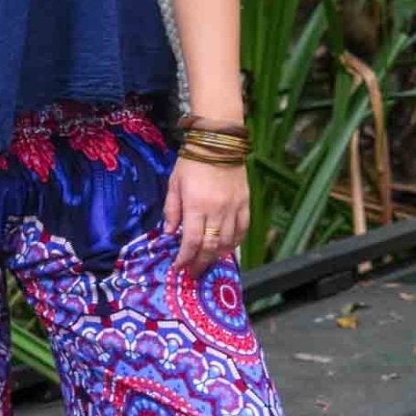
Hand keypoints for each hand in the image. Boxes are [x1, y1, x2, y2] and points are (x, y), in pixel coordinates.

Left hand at [163, 153, 249, 276]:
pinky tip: (226, 247)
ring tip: (207, 261)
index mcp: (196, 206)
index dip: (185, 258)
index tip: (179, 267)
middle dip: (200, 263)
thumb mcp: (174, 184)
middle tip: (193, 273)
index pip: (192, 241)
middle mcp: (217, 211)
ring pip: (228, 242)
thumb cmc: (192, 162)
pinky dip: (234, 243)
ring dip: (217, 256)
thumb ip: (172, 210)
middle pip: (211, 247)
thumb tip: (170, 234)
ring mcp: (234, 208)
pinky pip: (243, 230)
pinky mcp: (246, 204)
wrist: (219, 142)